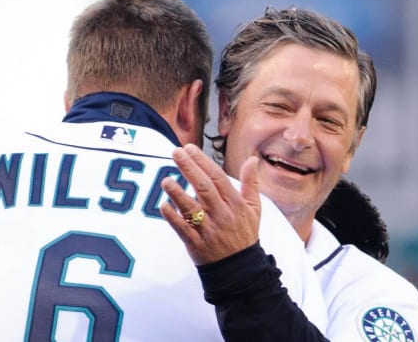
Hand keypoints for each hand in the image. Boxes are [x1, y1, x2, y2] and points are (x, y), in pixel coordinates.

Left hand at [160, 144, 261, 264]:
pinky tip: (164, 205)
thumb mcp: (254, 209)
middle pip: (203, 187)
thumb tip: (252, 160)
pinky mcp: (196, 243)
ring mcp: (208, 229)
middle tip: (176, 153)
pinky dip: (173, 217)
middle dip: (189, 168)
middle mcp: (221, 214)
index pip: (217, 177)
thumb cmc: (245, 234)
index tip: (189, 148)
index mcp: (235, 203)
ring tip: (166, 180)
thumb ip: (250, 183)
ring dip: (178, 193)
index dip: (203, 161)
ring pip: (191, 208)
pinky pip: (182, 229)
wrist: (241, 269)